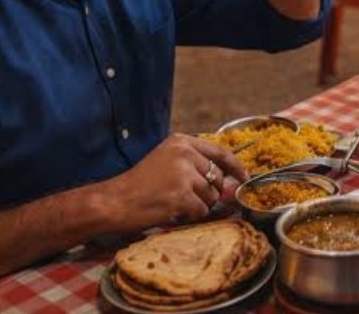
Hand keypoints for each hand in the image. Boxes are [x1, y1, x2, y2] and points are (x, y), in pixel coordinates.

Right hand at [102, 133, 247, 231]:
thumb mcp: (166, 161)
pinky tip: (172, 210)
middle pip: (216, 178)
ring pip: (211, 196)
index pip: (220, 153)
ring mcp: (184, 175)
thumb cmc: (139, 184)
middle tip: (183, 196)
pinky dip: (190, 215)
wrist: (115, 201)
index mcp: (182, 142)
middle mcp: (185, 154)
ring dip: (198, 205)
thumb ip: (195, 165)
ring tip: (173, 202)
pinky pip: (201, 211)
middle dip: (208, 192)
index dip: (236, 167)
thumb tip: (229, 181)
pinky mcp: (182, 196)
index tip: (244, 177)